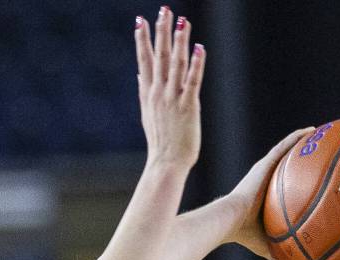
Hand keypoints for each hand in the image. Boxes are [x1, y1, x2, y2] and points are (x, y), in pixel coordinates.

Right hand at [135, 8, 204, 169]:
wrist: (166, 163)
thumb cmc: (160, 142)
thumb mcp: (148, 114)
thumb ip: (144, 91)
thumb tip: (140, 74)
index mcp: (149, 94)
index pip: (144, 61)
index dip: (142, 40)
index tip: (140, 20)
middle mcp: (159, 93)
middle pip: (159, 56)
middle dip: (161, 32)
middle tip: (164, 10)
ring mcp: (173, 99)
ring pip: (176, 64)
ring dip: (179, 41)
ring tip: (182, 21)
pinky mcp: (188, 106)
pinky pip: (192, 81)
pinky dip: (196, 64)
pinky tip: (199, 48)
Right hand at [227, 126, 315, 258]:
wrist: (229, 221)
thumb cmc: (245, 235)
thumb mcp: (270, 245)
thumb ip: (284, 254)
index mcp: (263, 197)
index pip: (282, 186)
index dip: (295, 180)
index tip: (309, 178)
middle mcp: (264, 181)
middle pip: (286, 165)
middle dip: (301, 158)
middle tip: (319, 153)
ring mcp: (264, 170)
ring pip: (286, 151)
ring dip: (301, 142)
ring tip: (320, 134)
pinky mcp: (264, 164)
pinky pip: (285, 146)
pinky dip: (298, 138)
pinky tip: (312, 130)